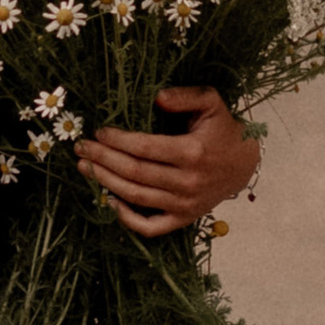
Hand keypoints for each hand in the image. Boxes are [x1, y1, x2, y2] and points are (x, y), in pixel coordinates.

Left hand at [77, 84, 261, 239]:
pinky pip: (151, 227)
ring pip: (136, 197)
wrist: (244, 164)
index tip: (99, 132)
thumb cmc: (222, 130)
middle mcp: (187, 182)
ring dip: (106, 183)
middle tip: (81, 148)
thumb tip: (157, 98)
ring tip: (86, 167)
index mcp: (192, 152)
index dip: (117, 141)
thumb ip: (186, 96)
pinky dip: (128, 219)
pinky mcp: (184, 218)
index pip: (144, 148)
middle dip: (103, 159)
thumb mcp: (211, 103)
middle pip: (134, 173)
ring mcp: (185, 204)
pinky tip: (111, 201)